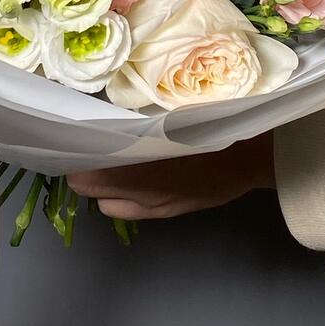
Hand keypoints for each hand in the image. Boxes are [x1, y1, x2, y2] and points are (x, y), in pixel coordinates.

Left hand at [67, 132, 274, 220]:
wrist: (252, 156)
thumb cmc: (210, 125)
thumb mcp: (170, 113)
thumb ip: (135, 120)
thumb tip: (104, 117)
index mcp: (134, 164)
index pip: (82, 170)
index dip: (73, 151)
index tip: (72, 134)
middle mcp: (136, 192)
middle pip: (86, 188)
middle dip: (85, 166)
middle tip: (91, 142)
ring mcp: (151, 207)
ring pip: (106, 202)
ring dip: (104, 183)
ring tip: (113, 158)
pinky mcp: (166, 212)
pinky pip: (128, 210)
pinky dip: (122, 196)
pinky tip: (135, 176)